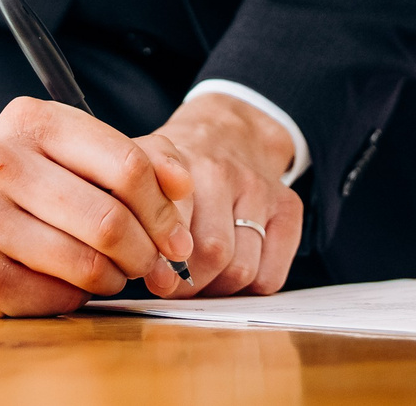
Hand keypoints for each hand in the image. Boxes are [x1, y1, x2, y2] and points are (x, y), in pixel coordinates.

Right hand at [0, 97, 193, 315]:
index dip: (164, 208)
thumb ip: (119, 159)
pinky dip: (76, 298)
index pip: (125, 163)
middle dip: (148, 253)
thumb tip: (184, 182)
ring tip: (115, 276)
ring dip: (116, 279)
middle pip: (110, 219)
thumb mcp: (51, 151)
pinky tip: (67, 286)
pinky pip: (56, 297)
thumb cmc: (0, 189)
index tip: (179, 235)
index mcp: (29, 121)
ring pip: (87, 263)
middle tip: (159, 268)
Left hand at [141, 92, 302, 298]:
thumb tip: (136, 269)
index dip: (159, 258)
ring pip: (240, 268)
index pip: (169, 216)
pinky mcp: (288, 206)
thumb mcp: (141, 173)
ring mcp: (257, 187)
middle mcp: (218, 169)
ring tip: (201, 276)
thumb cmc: (175, 169)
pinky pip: (269, 274)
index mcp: (173, 158)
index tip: (152, 275)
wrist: (231, 128)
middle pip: (209, 252)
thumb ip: (128, 213)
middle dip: (187, 283)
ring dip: (217, 287)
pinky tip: (232, 269)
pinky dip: (249, 287)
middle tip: (173, 284)